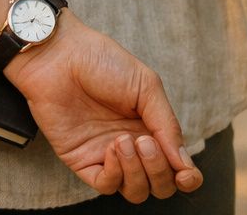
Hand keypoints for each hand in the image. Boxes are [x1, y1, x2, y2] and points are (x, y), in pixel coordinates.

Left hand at [5, 13, 201, 202]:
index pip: (177, 166)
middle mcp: (132, 145)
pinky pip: (105, 185)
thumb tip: (185, 164)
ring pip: (135, 191)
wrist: (59, 55)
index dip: (187, 177)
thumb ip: (167, 125)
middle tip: (145, 141)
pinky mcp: (81, 159)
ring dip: (137, 172)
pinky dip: (115, 174)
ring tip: (125, 140)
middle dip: (159, 172)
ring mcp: (107, 154)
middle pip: (159, 184)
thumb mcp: (146, 85)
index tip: (187, 174)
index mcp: (151, 127)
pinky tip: (113, 148)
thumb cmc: (102, 61)